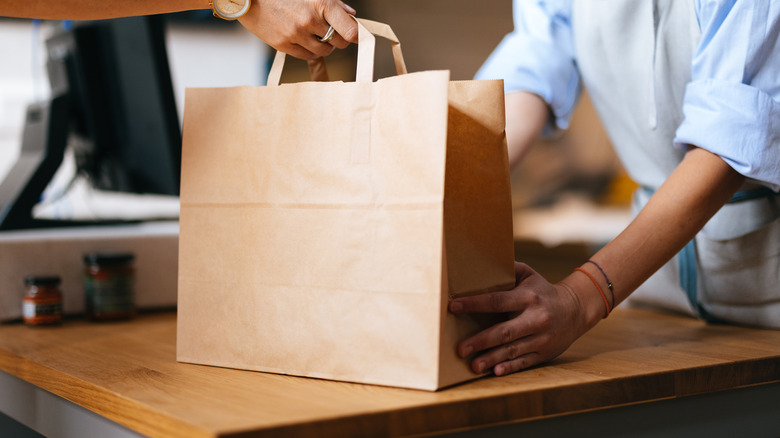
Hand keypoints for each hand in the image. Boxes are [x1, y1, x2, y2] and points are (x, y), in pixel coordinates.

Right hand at [239, 0, 357, 59]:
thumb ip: (333, 4)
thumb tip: (351, 16)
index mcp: (321, 4)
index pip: (350, 31)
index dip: (356, 35)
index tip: (356, 36)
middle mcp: (310, 21)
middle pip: (339, 43)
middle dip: (339, 39)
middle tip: (333, 34)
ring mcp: (296, 34)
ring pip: (324, 52)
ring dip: (325, 46)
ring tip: (317, 36)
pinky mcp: (284, 45)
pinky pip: (306, 56)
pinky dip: (309, 50)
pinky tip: (304, 40)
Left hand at [449, 262, 594, 375]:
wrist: (576, 309)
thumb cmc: (542, 290)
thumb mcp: (529, 274)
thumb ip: (508, 269)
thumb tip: (480, 264)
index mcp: (528, 297)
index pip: (497, 301)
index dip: (474, 304)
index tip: (453, 307)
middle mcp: (536, 318)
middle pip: (504, 331)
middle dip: (481, 340)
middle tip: (460, 349)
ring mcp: (541, 338)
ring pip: (513, 350)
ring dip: (492, 358)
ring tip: (473, 365)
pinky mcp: (545, 353)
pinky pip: (525, 362)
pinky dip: (511, 367)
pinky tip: (496, 371)